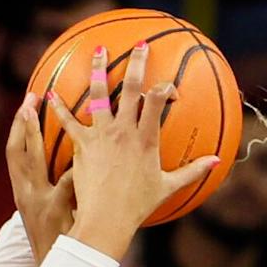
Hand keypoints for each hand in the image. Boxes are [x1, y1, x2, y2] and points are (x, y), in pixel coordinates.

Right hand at [6, 92, 75, 262]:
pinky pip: (64, 185)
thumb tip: (77, 166)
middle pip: (18, 152)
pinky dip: (73, 170)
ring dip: (33, 137)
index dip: (18, 130)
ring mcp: (37, 201)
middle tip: (29, 99)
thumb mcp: (50, 211)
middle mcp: (25, 193)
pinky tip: (82, 155)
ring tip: (40, 116)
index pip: (15, 154)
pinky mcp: (54, 211)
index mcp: (22, 191)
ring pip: (31, 163)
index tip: (24, 106)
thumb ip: (61, 189)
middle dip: (22, 125)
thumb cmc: (57, 238)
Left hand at [50, 43, 219, 257]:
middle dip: (137, 63)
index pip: (158, 100)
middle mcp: (123, 131)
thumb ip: (193, 171)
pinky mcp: (82, 144)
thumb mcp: (169, 186)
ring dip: (97, 70)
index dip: (166, 89)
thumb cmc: (139, 205)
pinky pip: (68, 120)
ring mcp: (101, 135)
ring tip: (96, 52)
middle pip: (130, 88)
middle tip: (140, 47)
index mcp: (146, 139)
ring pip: (97, 94)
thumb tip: (217, 161)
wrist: (107, 218)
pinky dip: (59, 106)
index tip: (169, 90)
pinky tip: (50, 93)